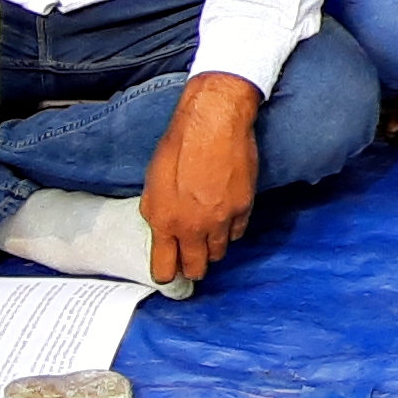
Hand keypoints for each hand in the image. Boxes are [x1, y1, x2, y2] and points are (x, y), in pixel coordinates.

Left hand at [139, 72, 259, 285]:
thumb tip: (160, 228)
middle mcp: (193, 227)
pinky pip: (237, 232)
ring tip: (209, 233)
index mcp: (165, 222)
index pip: (164, 269)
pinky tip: (225, 215)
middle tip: (192, 259)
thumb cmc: (178, 146)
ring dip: (212, 247)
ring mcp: (221, 220)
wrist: (213, 123)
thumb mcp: (153, 181)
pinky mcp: (244, 208)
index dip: (166, 274)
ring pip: (219, 253)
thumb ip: (156, 211)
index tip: (169, 273)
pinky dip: (231, 228)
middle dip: (193, 267)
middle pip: (196, 268)